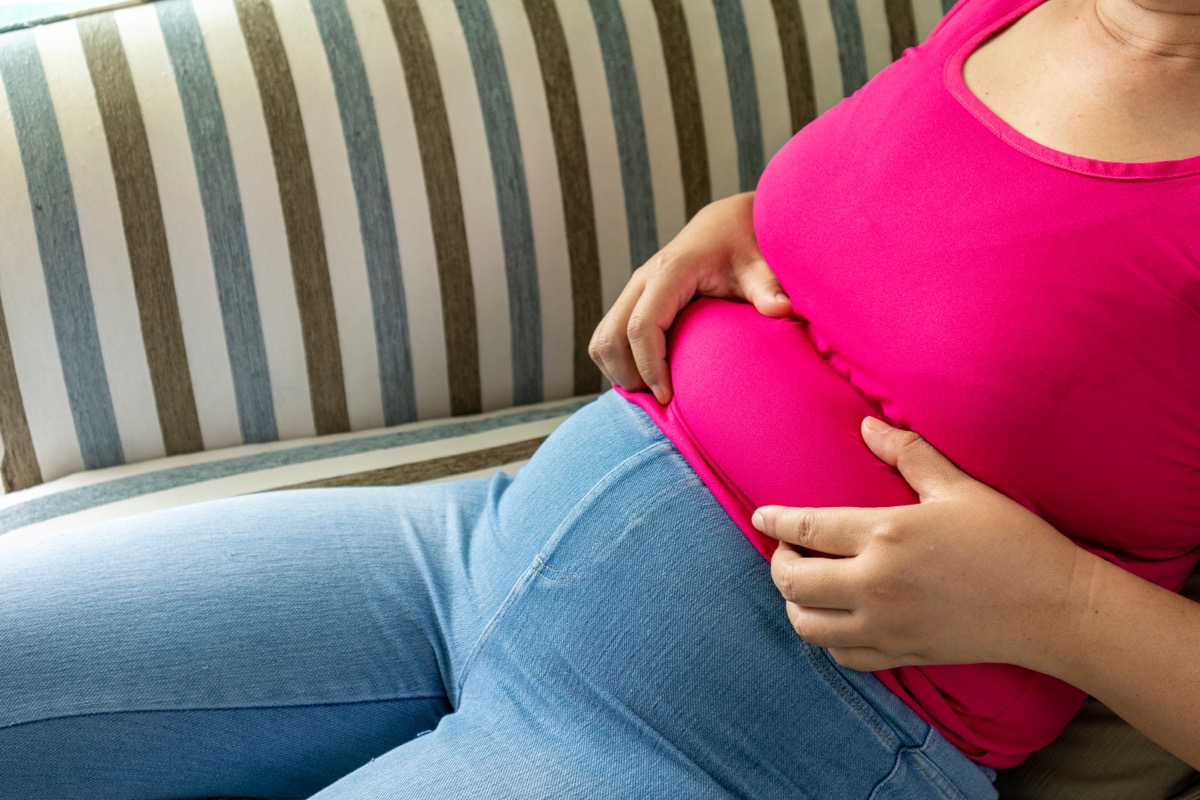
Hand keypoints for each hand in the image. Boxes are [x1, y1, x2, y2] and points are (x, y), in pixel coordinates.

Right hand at [588, 192, 791, 404]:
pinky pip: (607, 338)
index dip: (650, 367)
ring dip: (619, 372)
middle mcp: (643, 280)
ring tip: (655, 392)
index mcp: (671, 271)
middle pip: (610, 339)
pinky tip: (649, 377)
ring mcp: (634, 290)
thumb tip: (784, 310)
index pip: (642, 326)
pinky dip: (619, 364)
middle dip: (629, 376)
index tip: (669, 398)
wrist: (728, 224)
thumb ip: (769, 287)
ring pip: (602, 341)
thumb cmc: (746, 246)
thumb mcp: (761, 264)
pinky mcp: (632, 300)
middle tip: (663, 400)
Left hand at [752, 417, 1096, 671]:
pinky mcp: (902, 654)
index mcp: (886, 534)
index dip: (774, 521)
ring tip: (807, 583)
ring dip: (796, 603)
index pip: (806, 528)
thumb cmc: (1011, 540)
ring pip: (808, 625)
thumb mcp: (958, 489)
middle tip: (788, 548)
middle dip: (778, 562)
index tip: (761, 517)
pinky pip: (841, 656)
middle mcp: (875, 584)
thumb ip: (907, 455)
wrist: (1055, 608)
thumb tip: (866, 425)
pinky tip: (836, 618)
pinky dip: (827, 638)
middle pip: (792, 581)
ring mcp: (886, 626)